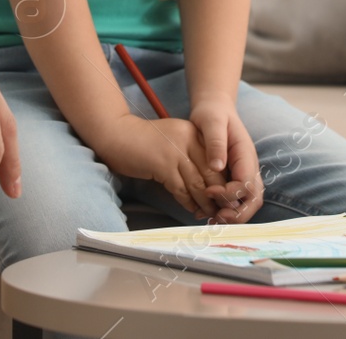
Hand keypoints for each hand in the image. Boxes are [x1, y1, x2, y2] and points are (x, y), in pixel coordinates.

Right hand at [94, 114, 219, 219]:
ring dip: (205, 203)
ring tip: (209, 213)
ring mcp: (176, 152)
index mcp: (195, 132)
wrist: (118, 133)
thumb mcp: (176, 139)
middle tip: (223, 210)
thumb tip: (209, 181)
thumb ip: (192, 154)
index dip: (225, 181)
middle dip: (219, 195)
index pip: (219, 160)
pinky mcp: (162, 165)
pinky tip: (192, 209)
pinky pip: (181, 189)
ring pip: (199, 184)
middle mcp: (189, 139)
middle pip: (213, 173)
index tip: (228, 195)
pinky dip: (188, 202)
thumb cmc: (146, 141)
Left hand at [190, 99, 264, 223]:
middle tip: (215, 219)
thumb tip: (217, 167)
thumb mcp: (211, 121)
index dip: (228, 193)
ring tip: (209, 219)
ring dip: (232, 215)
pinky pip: (235, 199)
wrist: (214, 108)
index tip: (208, 191)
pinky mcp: (234, 177)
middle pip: (254, 199)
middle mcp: (249, 167)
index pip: (246, 183)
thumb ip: (216, 142)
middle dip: (237, 214)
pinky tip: (205, 211)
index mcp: (245, 154)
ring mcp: (243, 173)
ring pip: (247, 202)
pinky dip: (224, 209)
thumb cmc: (212, 113)